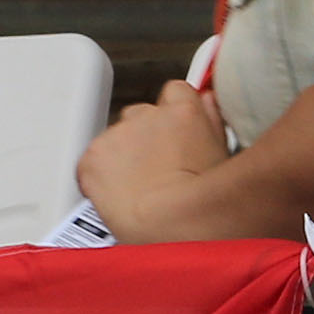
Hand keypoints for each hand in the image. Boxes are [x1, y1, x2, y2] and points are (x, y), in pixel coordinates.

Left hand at [78, 78, 232, 240]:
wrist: (169, 221)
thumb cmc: (203, 198)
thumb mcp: (222, 152)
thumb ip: (212, 119)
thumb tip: (206, 100)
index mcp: (181, 111)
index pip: (174, 91)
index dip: (174, 114)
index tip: (174, 132)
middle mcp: (145, 116)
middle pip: (139, 115)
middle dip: (144, 137)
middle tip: (155, 168)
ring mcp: (114, 136)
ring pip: (114, 139)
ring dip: (120, 157)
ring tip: (138, 187)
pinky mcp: (90, 158)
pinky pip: (91, 162)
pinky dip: (99, 176)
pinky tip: (118, 194)